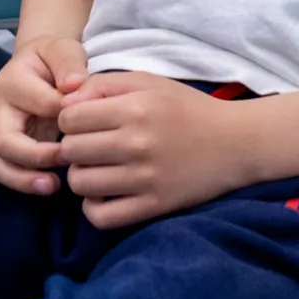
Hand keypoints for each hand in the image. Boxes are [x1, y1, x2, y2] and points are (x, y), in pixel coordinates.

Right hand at [0, 36, 88, 195]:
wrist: (40, 65)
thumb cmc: (54, 58)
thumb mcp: (63, 49)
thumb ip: (68, 62)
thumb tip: (73, 86)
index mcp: (13, 81)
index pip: (40, 104)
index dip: (67, 116)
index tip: (90, 120)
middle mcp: (0, 108)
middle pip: (5, 141)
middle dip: (36, 156)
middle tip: (68, 159)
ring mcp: (1, 131)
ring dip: (24, 180)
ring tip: (53, 186)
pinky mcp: (8, 149)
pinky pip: (6, 172)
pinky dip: (24, 183)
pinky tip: (51, 185)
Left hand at [58, 71, 252, 227]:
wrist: (234, 143)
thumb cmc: (186, 108)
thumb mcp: (147, 82)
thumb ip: (103, 85)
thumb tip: (65, 102)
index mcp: (134, 109)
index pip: (69, 119)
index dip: (69, 119)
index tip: (82, 122)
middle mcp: (137, 144)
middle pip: (71, 151)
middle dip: (72, 147)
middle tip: (88, 146)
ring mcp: (145, 179)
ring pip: (81, 184)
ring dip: (81, 176)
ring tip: (96, 168)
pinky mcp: (155, 206)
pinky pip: (103, 216)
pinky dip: (93, 207)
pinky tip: (104, 193)